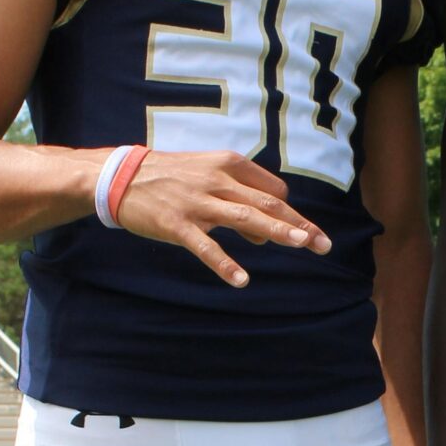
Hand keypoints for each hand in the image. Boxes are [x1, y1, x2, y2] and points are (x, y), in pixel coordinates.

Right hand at [116, 150, 331, 287]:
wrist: (121, 176)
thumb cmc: (171, 177)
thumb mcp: (208, 176)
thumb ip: (238, 199)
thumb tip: (263, 233)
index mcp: (228, 164)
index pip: (272, 190)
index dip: (285, 212)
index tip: (289, 230)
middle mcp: (217, 180)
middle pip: (268, 203)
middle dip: (299, 224)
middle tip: (324, 244)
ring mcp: (198, 203)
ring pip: (245, 217)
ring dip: (276, 231)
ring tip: (301, 245)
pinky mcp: (178, 224)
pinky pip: (206, 247)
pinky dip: (225, 263)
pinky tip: (241, 280)